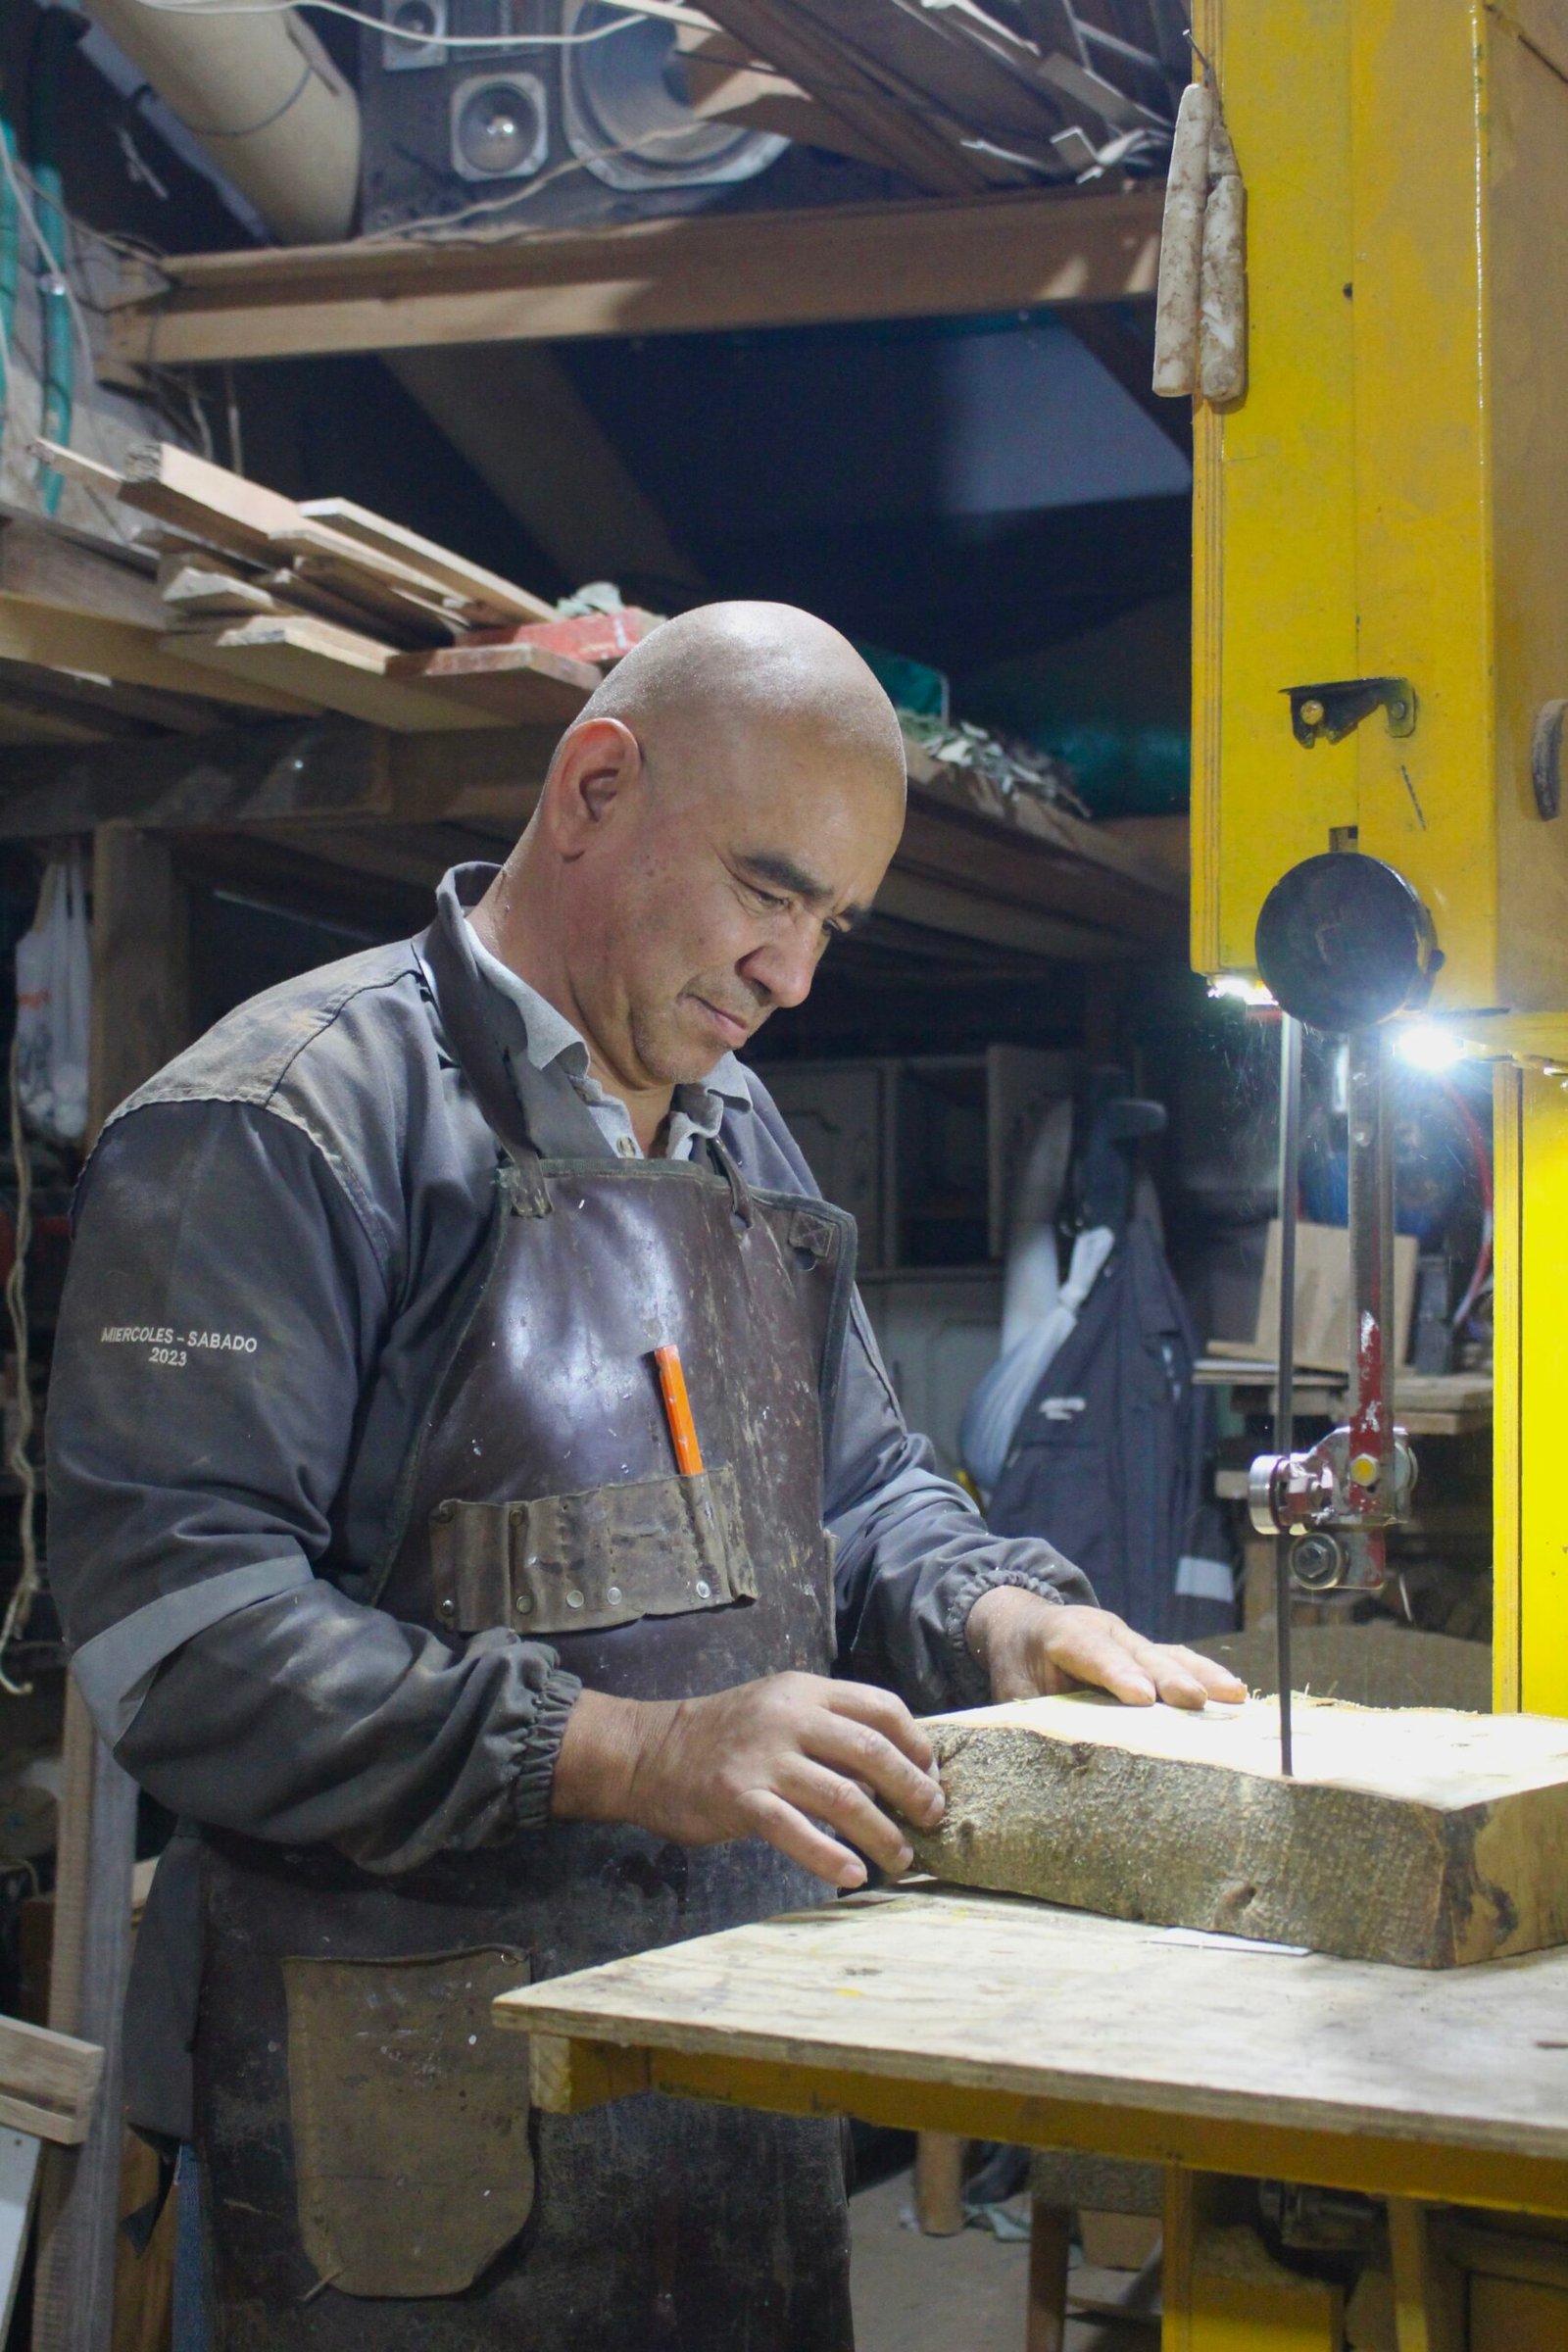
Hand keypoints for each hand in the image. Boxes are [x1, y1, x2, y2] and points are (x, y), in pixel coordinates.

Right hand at [551, 1672, 944, 1891]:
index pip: (880, 1707)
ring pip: (843, 1797)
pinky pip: (796, 1831)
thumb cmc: (726, 1736)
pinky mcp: (740, 1798)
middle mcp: (789, 1717)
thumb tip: (896, 1766)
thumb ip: (828, 1728)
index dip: (916, 1742)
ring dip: (881, 1833)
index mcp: (805, 1691)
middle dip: (912, 1789)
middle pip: (871, 1751)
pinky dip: (829, 1857)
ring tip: (900, 1857)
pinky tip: (851, 1875)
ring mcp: (764, 1758)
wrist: (650, 1752)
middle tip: (931, 1817)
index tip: (931, 1773)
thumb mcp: (778, 1710)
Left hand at [966, 1590, 1246, 1710]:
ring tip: (1230, 1696)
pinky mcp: (1146, 1651)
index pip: (1092, 1653)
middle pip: (1138, 1653)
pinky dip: (1204, 1674)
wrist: (1024, 1627)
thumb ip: (1033, 1715)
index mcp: (1063, 1634)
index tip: (1142, 1697)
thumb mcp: (1012, 1690)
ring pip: (1165, 1654)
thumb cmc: (1019, 1665)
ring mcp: (1128, 1639)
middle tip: (1192, 1701)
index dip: (1117, 1673)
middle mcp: (1102, 1630)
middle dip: (1166, 1677)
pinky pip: (1177, 1659)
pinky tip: (1231, 1693)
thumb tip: (1059, 1759)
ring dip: (1199, 1675)